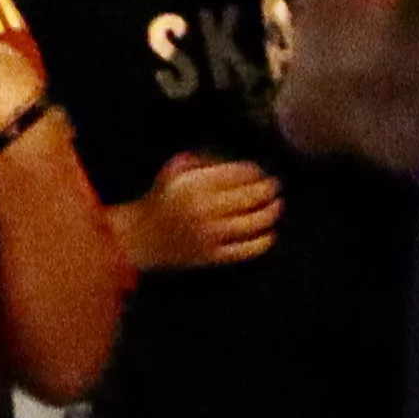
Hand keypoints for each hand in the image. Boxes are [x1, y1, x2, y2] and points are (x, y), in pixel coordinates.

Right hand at [118, 151, 283, 270]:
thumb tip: (237, 165)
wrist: (140, 236)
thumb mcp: (174, 170)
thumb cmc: (160, 200)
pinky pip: (242, 250)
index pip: (236, 175)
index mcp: (194, 185)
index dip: (254, 172)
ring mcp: (208, 235)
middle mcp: (203, 209)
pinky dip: (260, 244)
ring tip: (277, 206)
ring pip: (250, 224)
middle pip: (248, 198)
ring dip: (269, 214)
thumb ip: (203, 161)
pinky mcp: (210, 256)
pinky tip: (270, 235)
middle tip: (275, 186)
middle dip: (266, 190)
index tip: (261, 171)